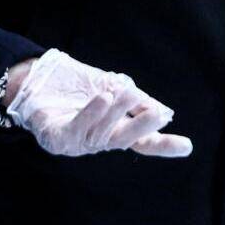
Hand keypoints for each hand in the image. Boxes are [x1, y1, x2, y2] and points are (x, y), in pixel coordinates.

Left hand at [2, 49, 192, 157]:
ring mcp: (78, 142)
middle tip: (156, 115)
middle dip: (141, 127)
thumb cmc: (76, 87)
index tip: (187, 146)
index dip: (164, 145)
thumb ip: (135, 101)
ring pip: (101, 132)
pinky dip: (90, 115)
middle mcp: (98, 140)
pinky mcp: (57, 138)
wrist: (37, 79)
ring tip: (124, 91)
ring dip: (116, 111)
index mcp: (114, 130)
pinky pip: (75, 130)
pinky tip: (102, 99)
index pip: (143, 140)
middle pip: (124, 139)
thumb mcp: (111, 87)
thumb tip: (165, 111)